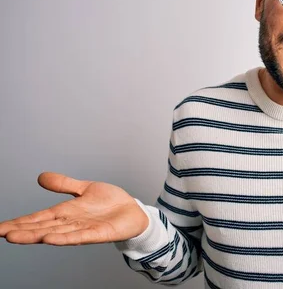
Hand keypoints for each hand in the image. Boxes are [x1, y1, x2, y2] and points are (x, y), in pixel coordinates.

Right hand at [0, 172, 148, 245]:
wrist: (133, 212)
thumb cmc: (109, 203)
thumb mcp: (84, 189)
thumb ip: (64, 185)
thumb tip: (41, 177)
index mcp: (65, 212)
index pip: (37, 218)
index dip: (19, 222)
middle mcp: (71, 223)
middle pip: (41, 227)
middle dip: (21, 230)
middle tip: (1, 233)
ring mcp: (84, 229)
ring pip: (55, 233)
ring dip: (36, 235)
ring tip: (15, 237)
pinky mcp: (99, 234)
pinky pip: (79, 237)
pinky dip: (64, 238)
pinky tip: (49, 239)